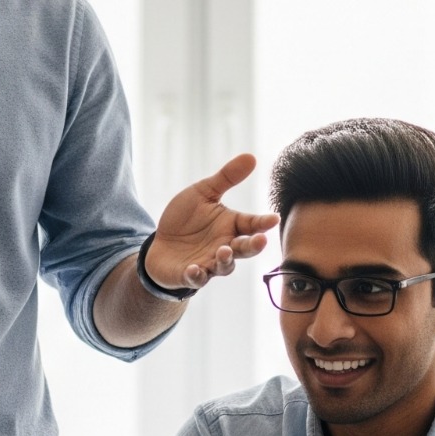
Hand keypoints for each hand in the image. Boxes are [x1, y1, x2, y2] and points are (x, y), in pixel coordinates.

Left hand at [143, 153, 278, 292]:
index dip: (263, 223)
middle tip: (261, 240)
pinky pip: (197, 278)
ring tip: (224, 251)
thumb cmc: (185, 218)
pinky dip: (197, 275)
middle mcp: (225, 246)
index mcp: (231, 226)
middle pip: (245, 249)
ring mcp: (209, 262)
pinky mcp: (190, 274)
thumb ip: (226, 178)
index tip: (273, 219)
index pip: (252, 224)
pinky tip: (194, 268)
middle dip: (253, 246)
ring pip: (224, 266)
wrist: (160, 242)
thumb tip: (251, 157)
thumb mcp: (203, 193)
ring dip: (226, 260)